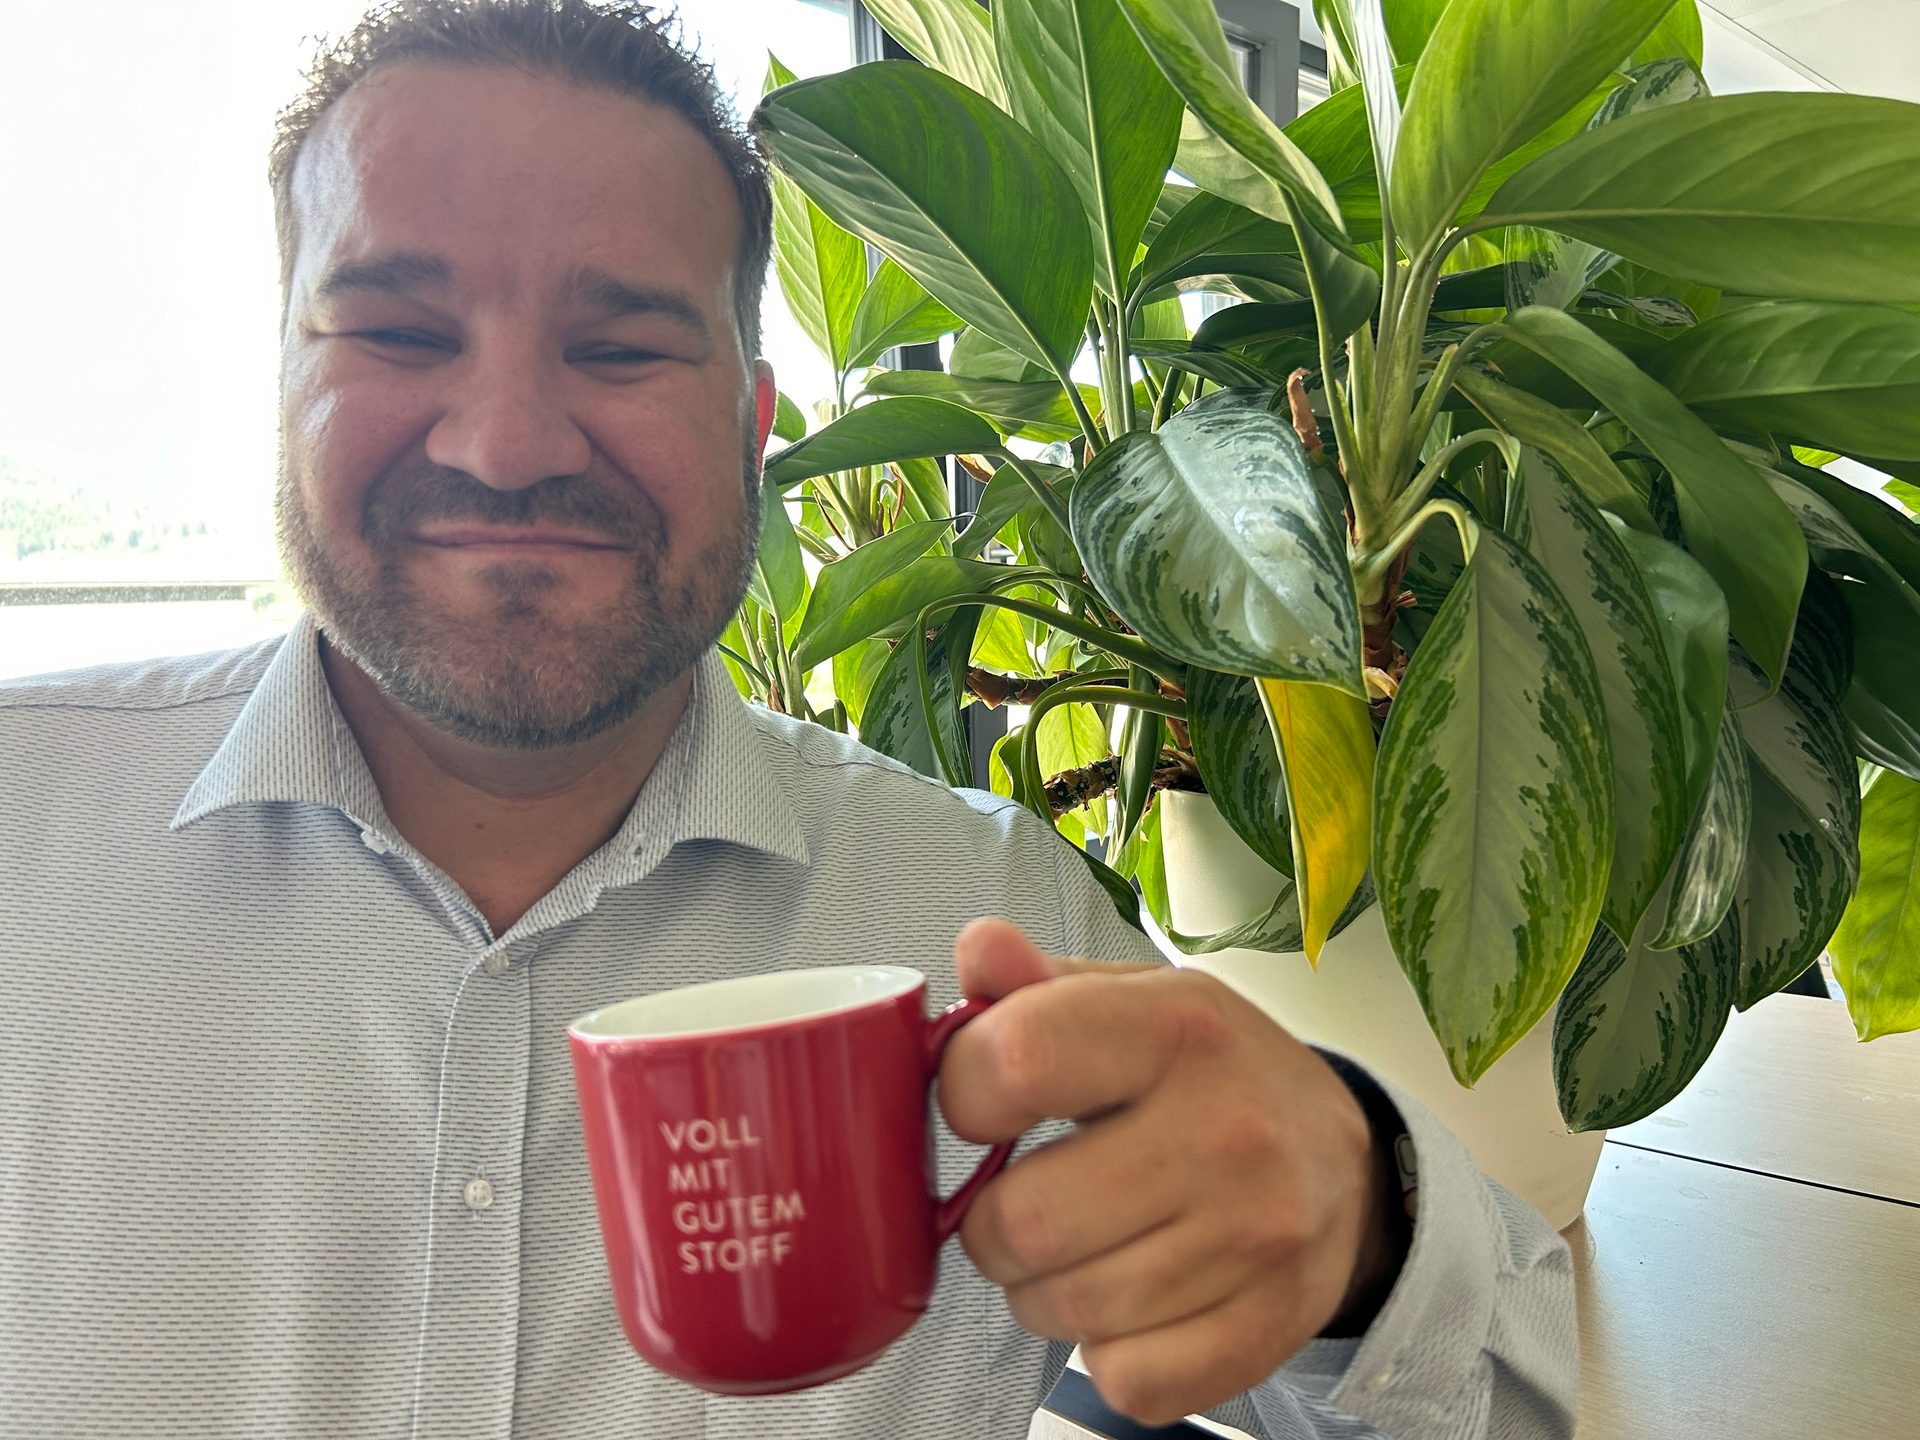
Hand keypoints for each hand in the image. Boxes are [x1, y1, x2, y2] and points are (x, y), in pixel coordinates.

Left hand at [941, 919, 1405, 1427]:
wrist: (1349, 1166)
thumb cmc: (1211, 1076)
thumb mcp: (1135, 1003)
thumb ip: (1038, 983)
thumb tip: (977, 950)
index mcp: (1180, 1027)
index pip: (1015, 1062)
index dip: (964, 1093)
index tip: (985, 1105)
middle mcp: (1228, 1131)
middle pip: (1022, 1220)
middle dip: (993, 1224)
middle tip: (1026, 1201)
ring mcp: (1257, 1238)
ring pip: (1061, 1311)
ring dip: (1043, 1291)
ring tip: (1081, 1247)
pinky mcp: (1271, 1328)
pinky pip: (1126, 1379)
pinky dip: (1109, 1353)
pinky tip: (1133, 1301)